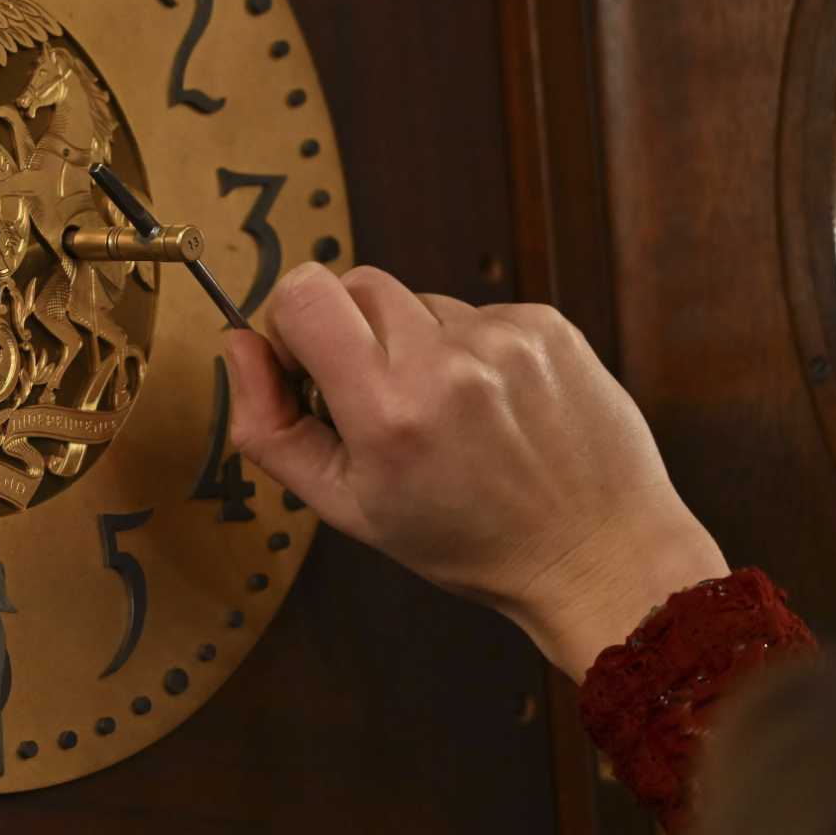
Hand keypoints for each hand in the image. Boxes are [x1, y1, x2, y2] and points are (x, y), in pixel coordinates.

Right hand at [226, 263, 727, 678]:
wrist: (596, 551)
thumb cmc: (466, 540)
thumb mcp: (344, 507)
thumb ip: (269, 426)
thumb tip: (239, 345)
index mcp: (387, 411)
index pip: (303, 293)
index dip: (292, 324)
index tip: (310, 368)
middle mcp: (446, 363)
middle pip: (354, 283)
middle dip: (350, 332)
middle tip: (378, 398)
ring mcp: (503, 337)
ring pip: (417, 300)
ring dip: (415, 344)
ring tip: (449, 414)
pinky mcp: (545, 324)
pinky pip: (473, 312)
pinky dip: (468, 349)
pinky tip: (491, 406)